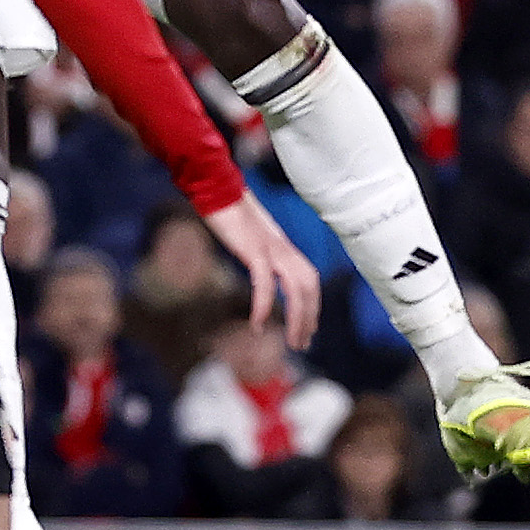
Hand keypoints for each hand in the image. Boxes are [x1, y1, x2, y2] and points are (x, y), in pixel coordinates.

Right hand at [200, 193, 322, 345]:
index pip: (309, 278)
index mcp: (282, 245)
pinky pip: (264, 282)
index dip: (313, 304)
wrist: (215, 186)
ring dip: (296, 318)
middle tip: (302, 343)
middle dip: (309, 317)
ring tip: (291, 341)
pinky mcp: (254, 248)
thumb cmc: (227, 208)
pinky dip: (263, 305)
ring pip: (295, 288)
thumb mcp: (248, 234)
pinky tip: (257, 325)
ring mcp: (270, 248)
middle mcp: (283, 247)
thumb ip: (257, 250)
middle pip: (309, 286)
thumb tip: (258, 264)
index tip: (310, 328)